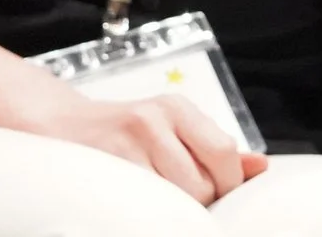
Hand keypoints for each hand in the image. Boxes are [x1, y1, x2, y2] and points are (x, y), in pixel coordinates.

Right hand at [29, 91, 267, 205]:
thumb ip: (213, 148)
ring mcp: (125, 144)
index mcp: (176, 108)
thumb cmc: (124, 133)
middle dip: (199, 202)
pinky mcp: (104, 168)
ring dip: (173, 210)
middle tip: (183, 201)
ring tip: (160, 202)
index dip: (227, 184)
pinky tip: (141, 205)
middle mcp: (152, 120)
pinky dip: (148, 213)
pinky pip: (143, 205)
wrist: (60, 127)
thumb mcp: (171, 128)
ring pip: (174, 200)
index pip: (223, 152)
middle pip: (200, 183)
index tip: (217, 195)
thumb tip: (260, 167)